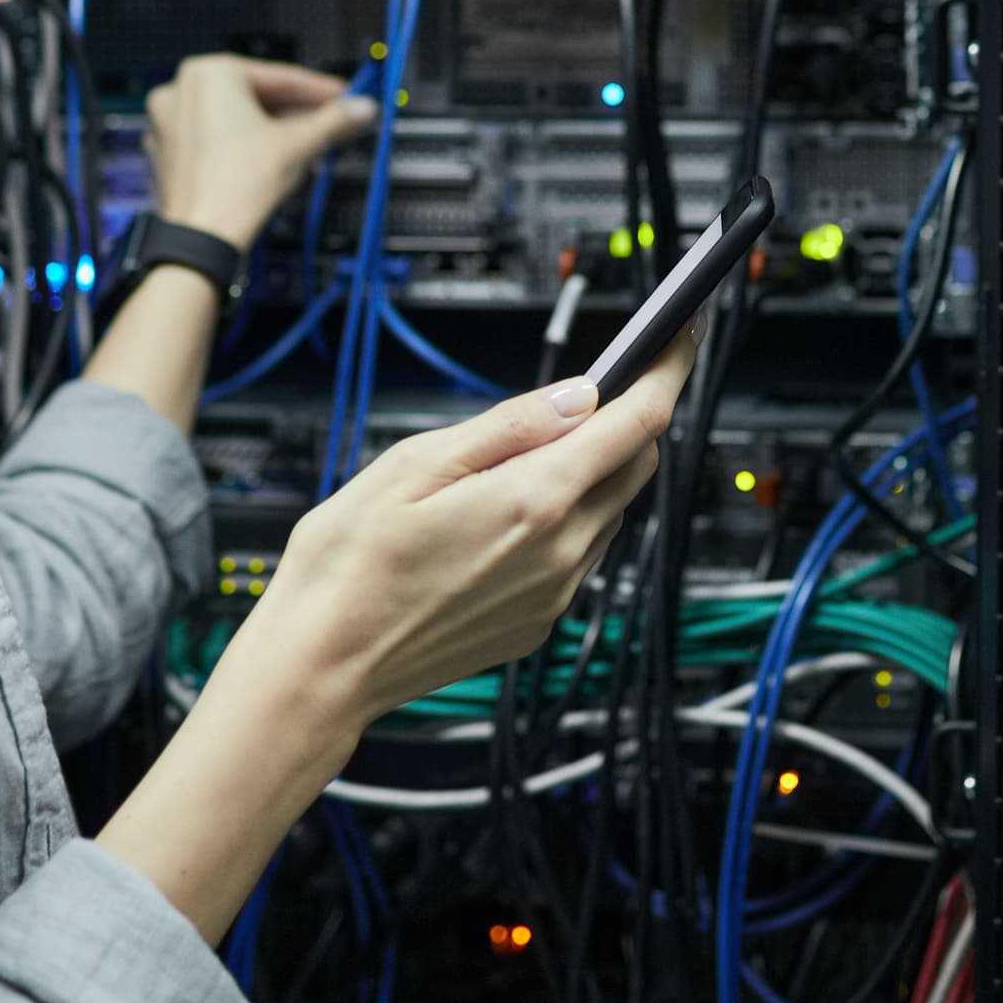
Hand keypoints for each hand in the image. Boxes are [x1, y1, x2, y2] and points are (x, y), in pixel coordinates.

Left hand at [138, 53, 373, 248]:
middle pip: (258, 97)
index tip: (345, 97)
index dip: (320, 90)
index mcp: (210, 73)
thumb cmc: (238, 183)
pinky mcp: (171, 151)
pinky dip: (247, 143)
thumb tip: (363, 109)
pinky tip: (276, 156)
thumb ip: (334, 121)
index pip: (280, 78)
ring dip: (277, 129)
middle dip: (300, 112)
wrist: (203, 236)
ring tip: (312, 142)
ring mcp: (171, 121)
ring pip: (239, 118)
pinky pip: (219, 137)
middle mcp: (183, 89)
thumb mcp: (298, 144)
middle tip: (334, 121)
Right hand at [229, 333, 701, 730]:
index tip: (679, 337)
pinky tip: (506, 515)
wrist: (322, 665)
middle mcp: (560, 552)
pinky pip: (580, 555)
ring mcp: (554, 593)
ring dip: (592, 473)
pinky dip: (567, 520)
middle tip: (588, 394)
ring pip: (610, 510)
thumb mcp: (415, 463)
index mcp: (534, 500)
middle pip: (637, 465)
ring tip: (518, 462)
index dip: (667, 369)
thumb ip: (509, 427)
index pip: (637, 421)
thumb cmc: (348, 566)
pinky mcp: (539, 623)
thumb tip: (578, 395)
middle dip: (628, 420)